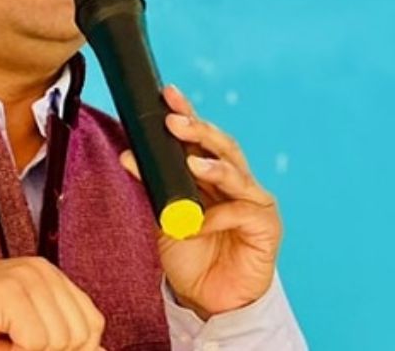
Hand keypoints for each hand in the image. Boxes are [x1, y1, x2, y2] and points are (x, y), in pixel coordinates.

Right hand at [0, 257, 106, 350]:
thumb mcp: (24, 339)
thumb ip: (62, 344)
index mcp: (51, 279)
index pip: (92, 325)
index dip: (71, 350)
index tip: (30, 347)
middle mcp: (43, 271)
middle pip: (81, 336)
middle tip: (9, 344)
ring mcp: (26, 276)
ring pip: (60, 341)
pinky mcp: (7, 290)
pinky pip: (36, 341)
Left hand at [118, 85, 281, 318]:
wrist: (209, 300)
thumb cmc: (192, 255)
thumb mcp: (164, 216)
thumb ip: (153, 185)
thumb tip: (129, 154)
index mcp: (213, 174)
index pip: (201, 138)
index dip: (187, 114)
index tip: (167, 95)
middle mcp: (237, 182)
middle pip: (222, 146)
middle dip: (199, 130)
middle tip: (174, 121)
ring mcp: (254, 202)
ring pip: (236, 173)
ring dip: (213, 166)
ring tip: (191, 163)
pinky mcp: (266, 226)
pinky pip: (242, 212)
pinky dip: (217, 216)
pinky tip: (198, 224)